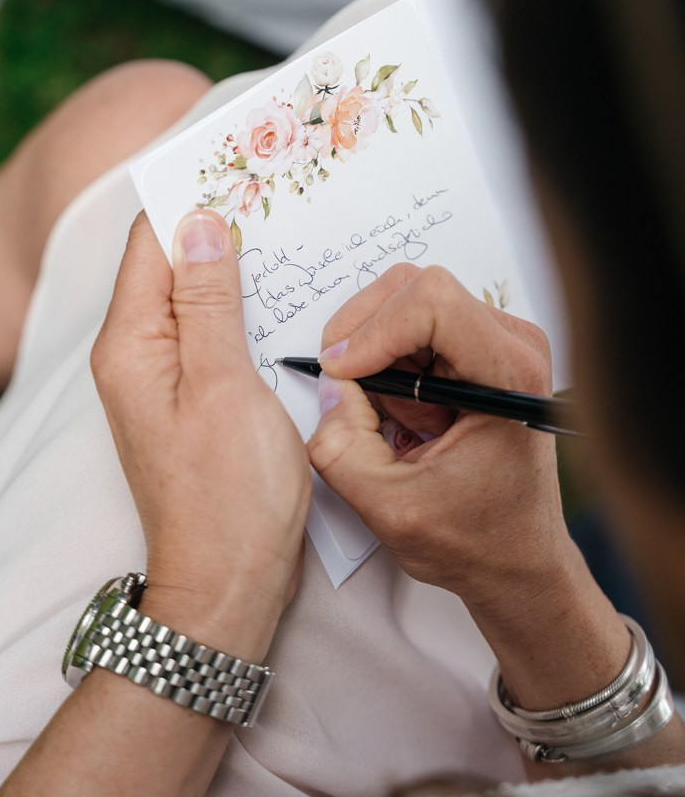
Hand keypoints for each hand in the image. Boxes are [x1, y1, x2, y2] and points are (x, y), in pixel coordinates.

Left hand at [91, 210, 311, 660]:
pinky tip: (283, 296)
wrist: (227, 586)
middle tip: (281, 193)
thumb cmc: (227, 494)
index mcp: (131, 342)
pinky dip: (243, 308)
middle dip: (220, 228)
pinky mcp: (192, 397)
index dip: (194, 199)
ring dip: (236, 268)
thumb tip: (198, 221)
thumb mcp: (225, 385)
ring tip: (291, 232)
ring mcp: (163, 376)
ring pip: (197, 297)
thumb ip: (209, 301)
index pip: (152, 241)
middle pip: (172, 264)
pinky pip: (212, 332)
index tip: (244, 166)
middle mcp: (136, 352)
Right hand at [307, 263, 568, 617]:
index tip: (344, 375)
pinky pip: (410, 325)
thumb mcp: (392, 510)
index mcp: (510, 375)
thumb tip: (330, 389)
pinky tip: (411, 416)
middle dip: (367, 343)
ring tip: (404, 424)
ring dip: (379, 361)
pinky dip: (388, 365)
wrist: (517, 559)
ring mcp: (497, 338)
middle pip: (411, 288)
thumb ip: (342, 449)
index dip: (374, 331)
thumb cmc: (477, 540)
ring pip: (402, 303)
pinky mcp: (477, 344)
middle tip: (361, 403)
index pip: (433, 302)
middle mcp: (512, 342)